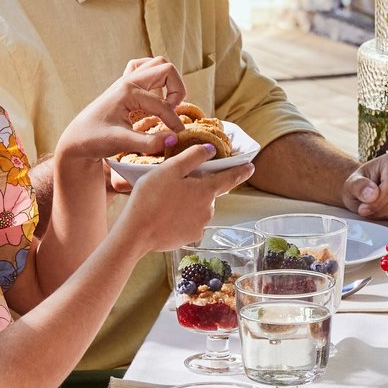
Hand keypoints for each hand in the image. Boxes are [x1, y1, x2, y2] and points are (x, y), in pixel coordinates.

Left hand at [55, 58, 188, 167]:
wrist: (75, 140)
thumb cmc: (94, 140)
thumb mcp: (121, 143)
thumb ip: (149, 142)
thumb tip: (174, 139)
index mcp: (127, 91)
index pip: (163, 104)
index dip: (174, 122)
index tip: (178, 137)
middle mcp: (128, 81)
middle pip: (166, 69)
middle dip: (177, 90)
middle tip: (174, 111)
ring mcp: (126, 80)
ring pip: (157, 64)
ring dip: (168, 81)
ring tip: (167, 103)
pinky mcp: (124, 85)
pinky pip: (144, 68)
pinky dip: (155, 77)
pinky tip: (156, 95)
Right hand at [119, 144, 253, 251]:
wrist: (137, 232)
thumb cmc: (151, 197)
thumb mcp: (170, 169)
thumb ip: (193, 157)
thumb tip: (210, 149)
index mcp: (206, 191)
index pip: (230, 178)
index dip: (241, 171)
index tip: (250, 167)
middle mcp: (208, 210)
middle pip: (208, 194)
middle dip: (198, 188)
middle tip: (176, 185)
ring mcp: (200, 226)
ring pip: (198, 209)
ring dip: (188, 203)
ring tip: (165, 202)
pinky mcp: (190, 238)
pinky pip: (189, 223)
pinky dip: (181, 218)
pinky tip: (164, 216)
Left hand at [343, 151, 387, 217]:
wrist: (365, 191)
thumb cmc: (360, 184)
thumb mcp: (352, 184)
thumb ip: (359, 186)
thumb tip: (371, 195)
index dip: (378, 201)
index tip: (364, 209)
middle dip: (382, 208)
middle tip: (366, 210)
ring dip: (387, 213)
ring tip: (374, 209)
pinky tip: (384, 211)